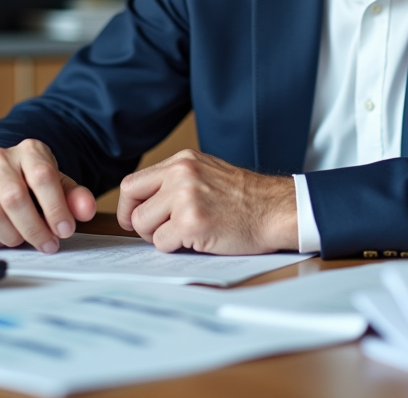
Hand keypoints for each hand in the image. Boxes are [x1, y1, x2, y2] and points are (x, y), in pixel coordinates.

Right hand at [0, 139, 95, 252]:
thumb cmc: (34, 184)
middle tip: (47, 245)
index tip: (65, 231)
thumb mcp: (59, 185)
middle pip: (14, 198)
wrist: (2, 177)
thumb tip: (86, 210)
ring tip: (22, 241)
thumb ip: (75, 197)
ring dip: (10, 236)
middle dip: (34, 228)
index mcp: (29, 151)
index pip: (43, 177)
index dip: (55, 208)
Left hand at [117, 150, 297, 254]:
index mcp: (183, 160)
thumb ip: (178, 180)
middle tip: (160, 231)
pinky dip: (176, 248)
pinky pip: (162, 243)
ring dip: (161, 236)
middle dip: (141, 223)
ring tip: (187, 233)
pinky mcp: (191, 222)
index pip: (134, 182)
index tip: (137, 217)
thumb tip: (146, 201)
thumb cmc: (247, 199)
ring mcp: (185, 197)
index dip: (131, 205)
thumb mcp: (208, 173)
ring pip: (144, 225)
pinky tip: (199, 240)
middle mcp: (181, 174)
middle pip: (133, 203)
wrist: (276, 210)